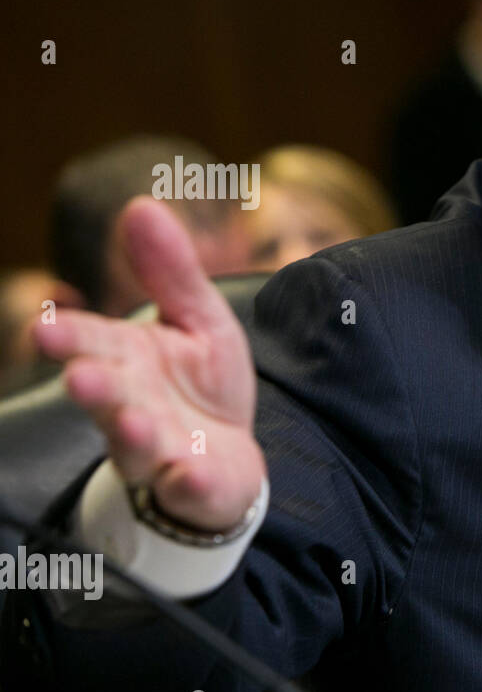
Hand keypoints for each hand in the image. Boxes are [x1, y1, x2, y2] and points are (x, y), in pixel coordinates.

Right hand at [32, 197, 264, 531]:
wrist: (226, 455)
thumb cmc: (202, 385)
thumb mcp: (199, 320)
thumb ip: (172, 273)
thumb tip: (141, 204)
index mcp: (126, 359)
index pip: (91, 343)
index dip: (70, 337)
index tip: (44, 328)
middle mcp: (131, 405)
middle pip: (105, 395)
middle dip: (92, 385)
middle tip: (80, 374)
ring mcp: (158, 449)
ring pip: (134, 445)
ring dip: (131, 433)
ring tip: (133, 420)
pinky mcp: (191, 486)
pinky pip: (186, 488)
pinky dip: (187, 482)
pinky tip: (189, 473)